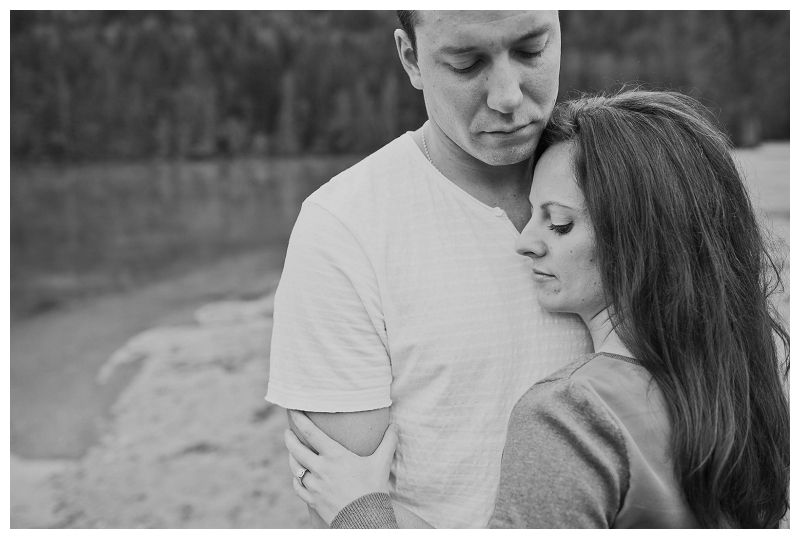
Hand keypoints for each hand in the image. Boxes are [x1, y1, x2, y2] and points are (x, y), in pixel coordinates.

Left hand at [284, 409, 397, 524]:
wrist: (365, 520)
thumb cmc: (373, 489)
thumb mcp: (382, 463)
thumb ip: (388, 443)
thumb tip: (395, 426)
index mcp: (335, 455)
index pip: (311, 433)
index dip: (299, 419)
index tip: (293, 410)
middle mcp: (320, 469)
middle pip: (296, 449)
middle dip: (289, 438)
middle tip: (287, 431)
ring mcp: (315, 486)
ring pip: (295, 468)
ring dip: (291, 457)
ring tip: (291, 451)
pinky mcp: (313, 500)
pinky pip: (298, 487)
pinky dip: (296, 479)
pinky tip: (297, 477)